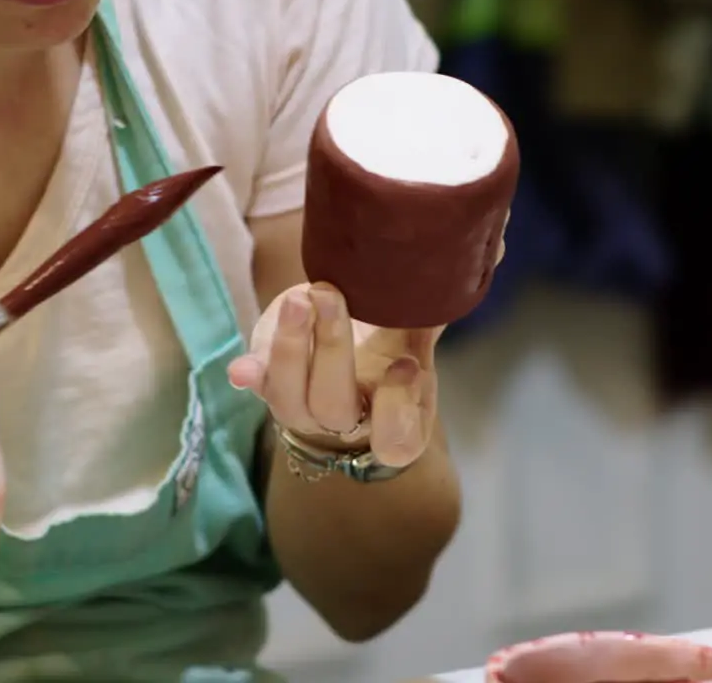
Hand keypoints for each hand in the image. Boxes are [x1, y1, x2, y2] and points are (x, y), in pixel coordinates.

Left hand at [228, 283, 442, 467]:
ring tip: (301, 299)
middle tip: (332, 295)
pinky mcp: (272, 385)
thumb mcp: (415, 337)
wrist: (348, 341)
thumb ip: (429, 320)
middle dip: (331, 353)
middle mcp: (346, 425)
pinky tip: (242, 368)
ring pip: (290, 398)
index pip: (397, 442)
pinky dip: (251, 376)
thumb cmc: (390, 344)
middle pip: (334, 409)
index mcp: (394, 420)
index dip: (397, 410)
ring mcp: (304, 410)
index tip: (404, 366)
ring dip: (290, 348)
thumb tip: (469, 269)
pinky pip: (259, 386)